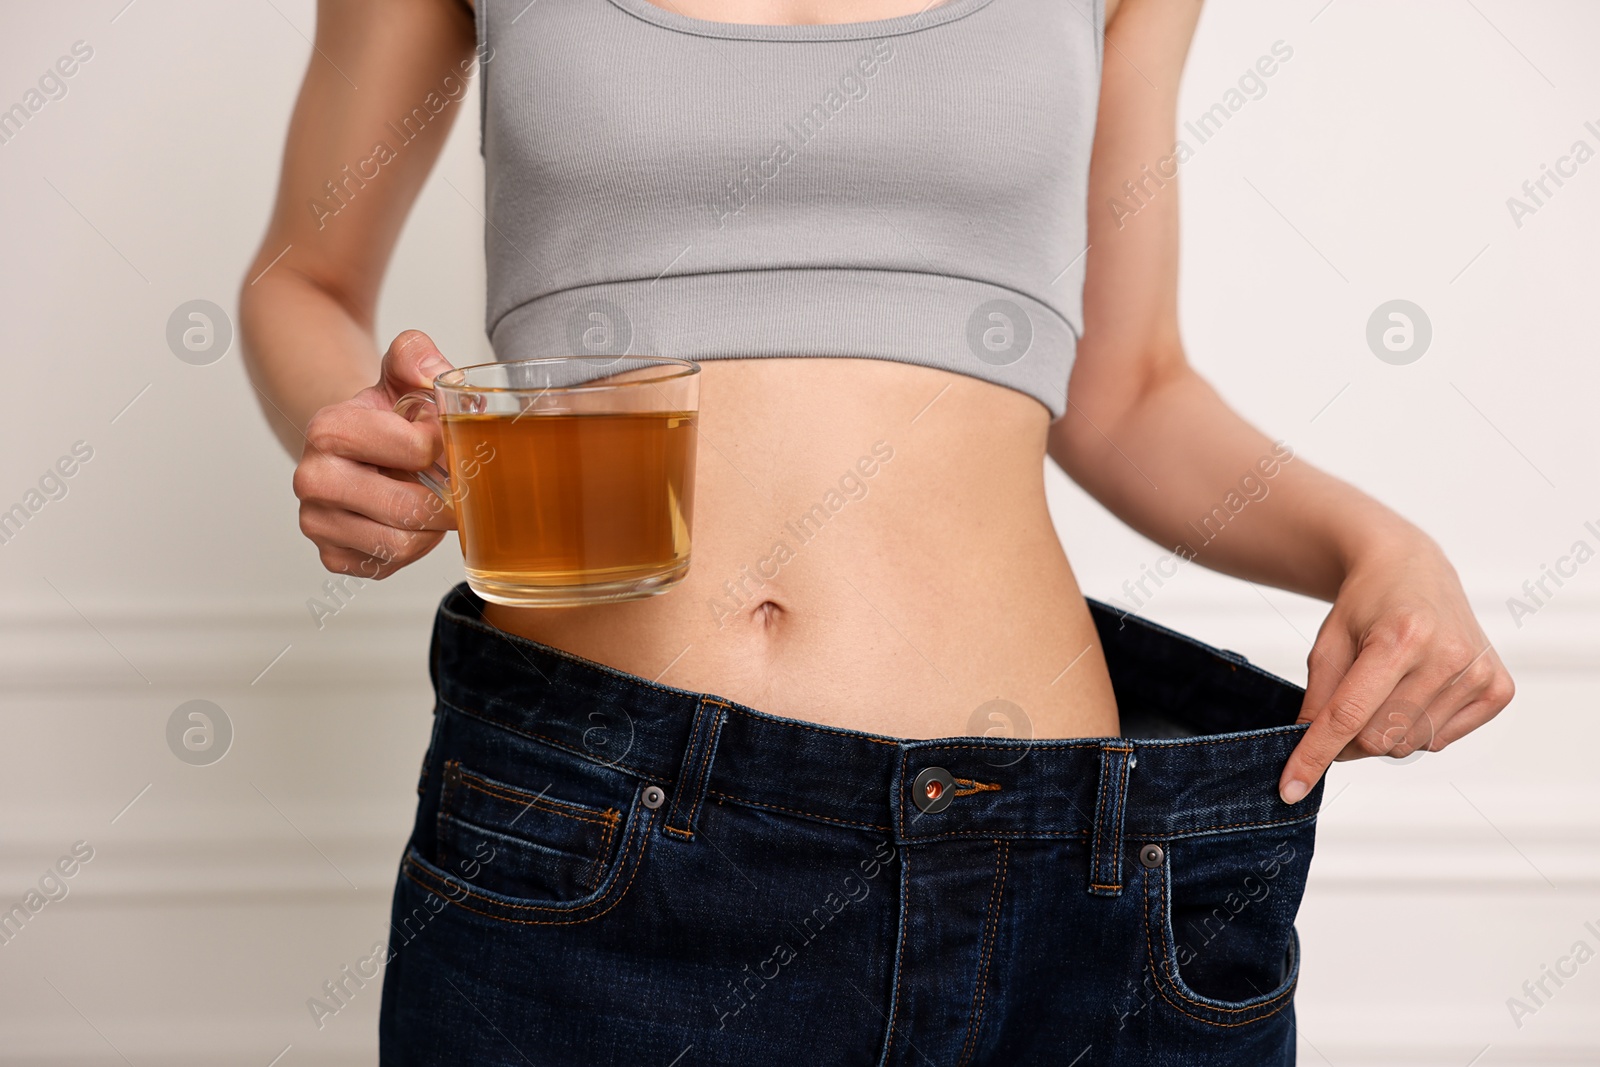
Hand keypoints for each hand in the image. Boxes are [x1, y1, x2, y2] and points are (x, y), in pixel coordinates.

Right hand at [293, 330, 456, 577]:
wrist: (358, 447)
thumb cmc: (388, 414)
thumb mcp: (401, 372)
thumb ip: (417, 356)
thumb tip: (434, 374)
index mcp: (329, 429)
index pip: (418, 449)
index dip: (445, 445)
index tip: (441, 437)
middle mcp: (313, 479)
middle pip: (411, 509)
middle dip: (447, 498)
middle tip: (454, 483)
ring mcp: (318, 523)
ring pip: (403, 544)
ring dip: (430, 527)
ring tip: (426, 499)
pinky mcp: (333, 556)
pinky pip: (391, 564)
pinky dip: (413, 547)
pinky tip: (407, 521)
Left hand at [1279, 530, 1514, 802]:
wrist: (1412, 570)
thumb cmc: (1366, 605)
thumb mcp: (1328, 643)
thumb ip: (1317, 699)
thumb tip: (1309, 752)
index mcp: (1400, 638)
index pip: (1349, 716)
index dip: (1314, 755)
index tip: (1289, 788)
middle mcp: (1447, 656)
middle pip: (1379, 739)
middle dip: (1348, 740)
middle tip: (1343, 711)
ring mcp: (1478, 673)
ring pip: (1409, 745)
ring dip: (1384, 732)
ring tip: (1384, 688)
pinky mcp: (1498, 689)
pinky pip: (1440, 741)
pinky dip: (1416, 728)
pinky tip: (1416, 689)